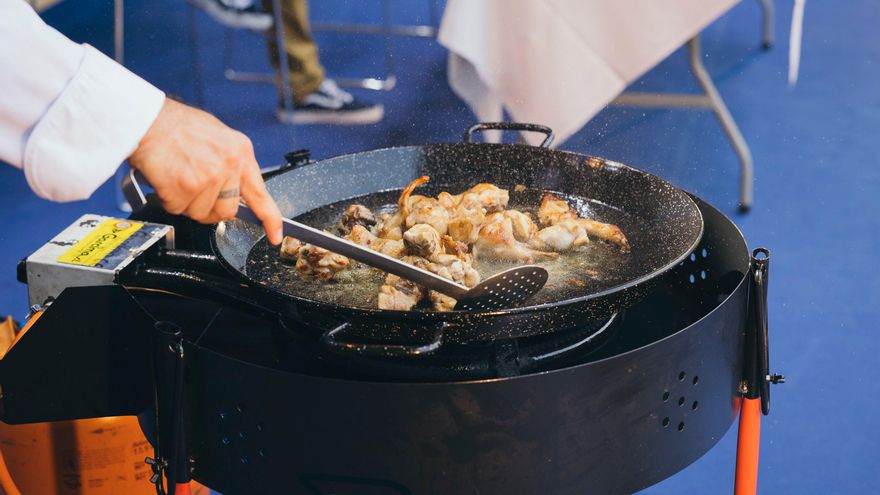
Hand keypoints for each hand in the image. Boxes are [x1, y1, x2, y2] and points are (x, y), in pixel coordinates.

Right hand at [129, 98, 282, 243]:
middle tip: (195, 192)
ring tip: (178, 178)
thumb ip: (230, 164)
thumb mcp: (219, 137)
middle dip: (210, 208)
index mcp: (240, 152)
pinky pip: (178, 209)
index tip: (275, 235)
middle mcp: (229, 166)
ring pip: (200, 213)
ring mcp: (208, 178)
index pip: (261, 195)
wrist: (147, 118)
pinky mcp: (185, 187)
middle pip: (227, 211)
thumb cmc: (176, 125)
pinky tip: (166, 180)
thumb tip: (233, 190)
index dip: (270, 219)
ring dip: (186, 203)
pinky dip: (168, 200)